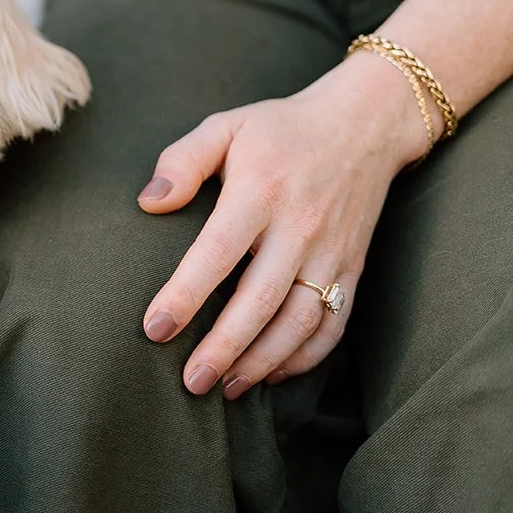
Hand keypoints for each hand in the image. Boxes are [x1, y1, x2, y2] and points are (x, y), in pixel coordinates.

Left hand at [136, 53, 431, 398]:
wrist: (363, 125)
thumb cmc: (279, 130)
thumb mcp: (226, 126)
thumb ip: (183, 161)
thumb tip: (150, 202)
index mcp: (260, 192)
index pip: (219, 252)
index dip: (186, 295)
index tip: (155, 329)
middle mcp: (300, 227)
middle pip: (261, 300)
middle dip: (225, 347)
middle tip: (190, 382)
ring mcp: (332, 252)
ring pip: (300, 322)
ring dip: (263, 362)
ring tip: (224, 387)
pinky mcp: (353, 269)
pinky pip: (334, 324)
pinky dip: (305, 358)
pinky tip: (272, 374)